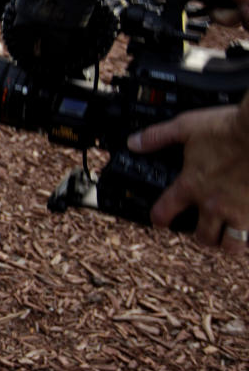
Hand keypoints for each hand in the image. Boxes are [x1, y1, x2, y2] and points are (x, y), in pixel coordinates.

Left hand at [127, 99, 248, 252]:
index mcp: (191, 185)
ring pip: (230, 243)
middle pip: (203, 236)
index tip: (159, 221)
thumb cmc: (228, 129)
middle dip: (200, 236)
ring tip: (226, 235)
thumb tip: (133, 143)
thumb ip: (157, 137)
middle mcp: (213, 203)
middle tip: (201, 230)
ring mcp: (239, 210)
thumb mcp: (185, 127)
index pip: (165, 211)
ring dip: (226, 242)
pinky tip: (248, 228)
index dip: (159, 219)